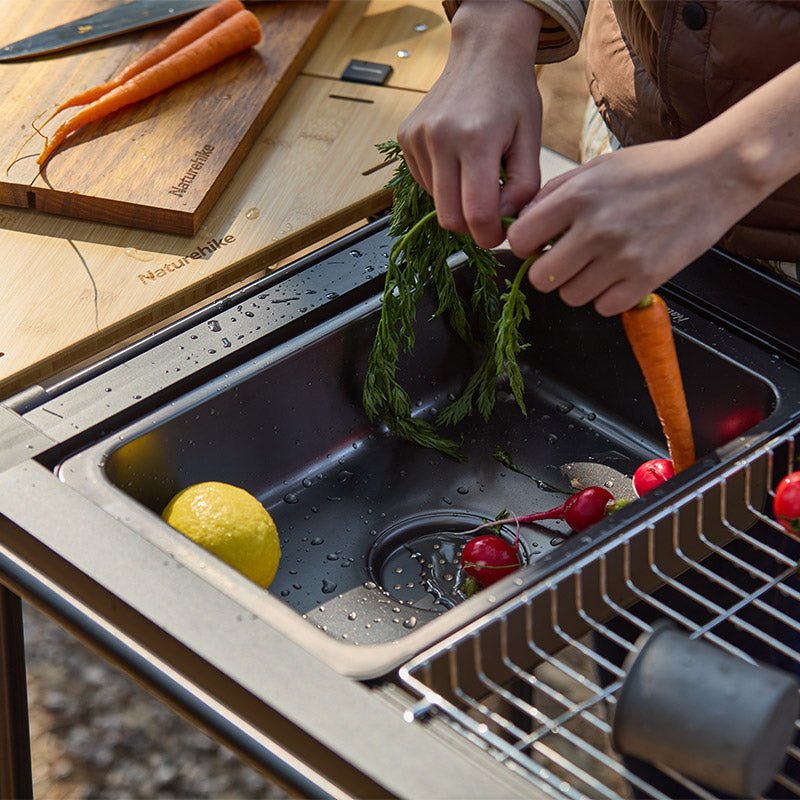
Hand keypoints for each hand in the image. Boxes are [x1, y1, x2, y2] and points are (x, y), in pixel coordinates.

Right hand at [398, 0, 543, 248]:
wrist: (483, 52)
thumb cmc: (512, 95)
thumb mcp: (531, 139)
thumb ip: (524, 186)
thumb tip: (504, 220)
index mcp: (476, 138)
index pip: (476, 213)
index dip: (489, 235)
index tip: (500, 235)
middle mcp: (440, 138)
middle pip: (449, 217)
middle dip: (472, 227)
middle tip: (491, 216)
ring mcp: (418, 138)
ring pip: (436, 203)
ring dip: (457, 201)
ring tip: (476, 173)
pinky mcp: (405, 138)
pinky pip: (424, 183)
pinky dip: (443, 184)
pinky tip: (458, 161)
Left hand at [506, 137, 761, 315]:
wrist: (715, 174)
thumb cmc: (653, 169)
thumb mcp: (597, 167)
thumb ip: (555, 193)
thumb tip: (521, 222)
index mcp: (578, 196)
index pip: (520, 240)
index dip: (524, 246)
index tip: (537, 245)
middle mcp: (596, 228)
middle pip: (541, 278)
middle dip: (548, 271)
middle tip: (567, 259)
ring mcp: (622, 257)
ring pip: (570, 296)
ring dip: (579, 284)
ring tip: (599, 263)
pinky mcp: (647, 278)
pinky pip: (604, 307)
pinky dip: (608, 297)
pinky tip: (619, 275)